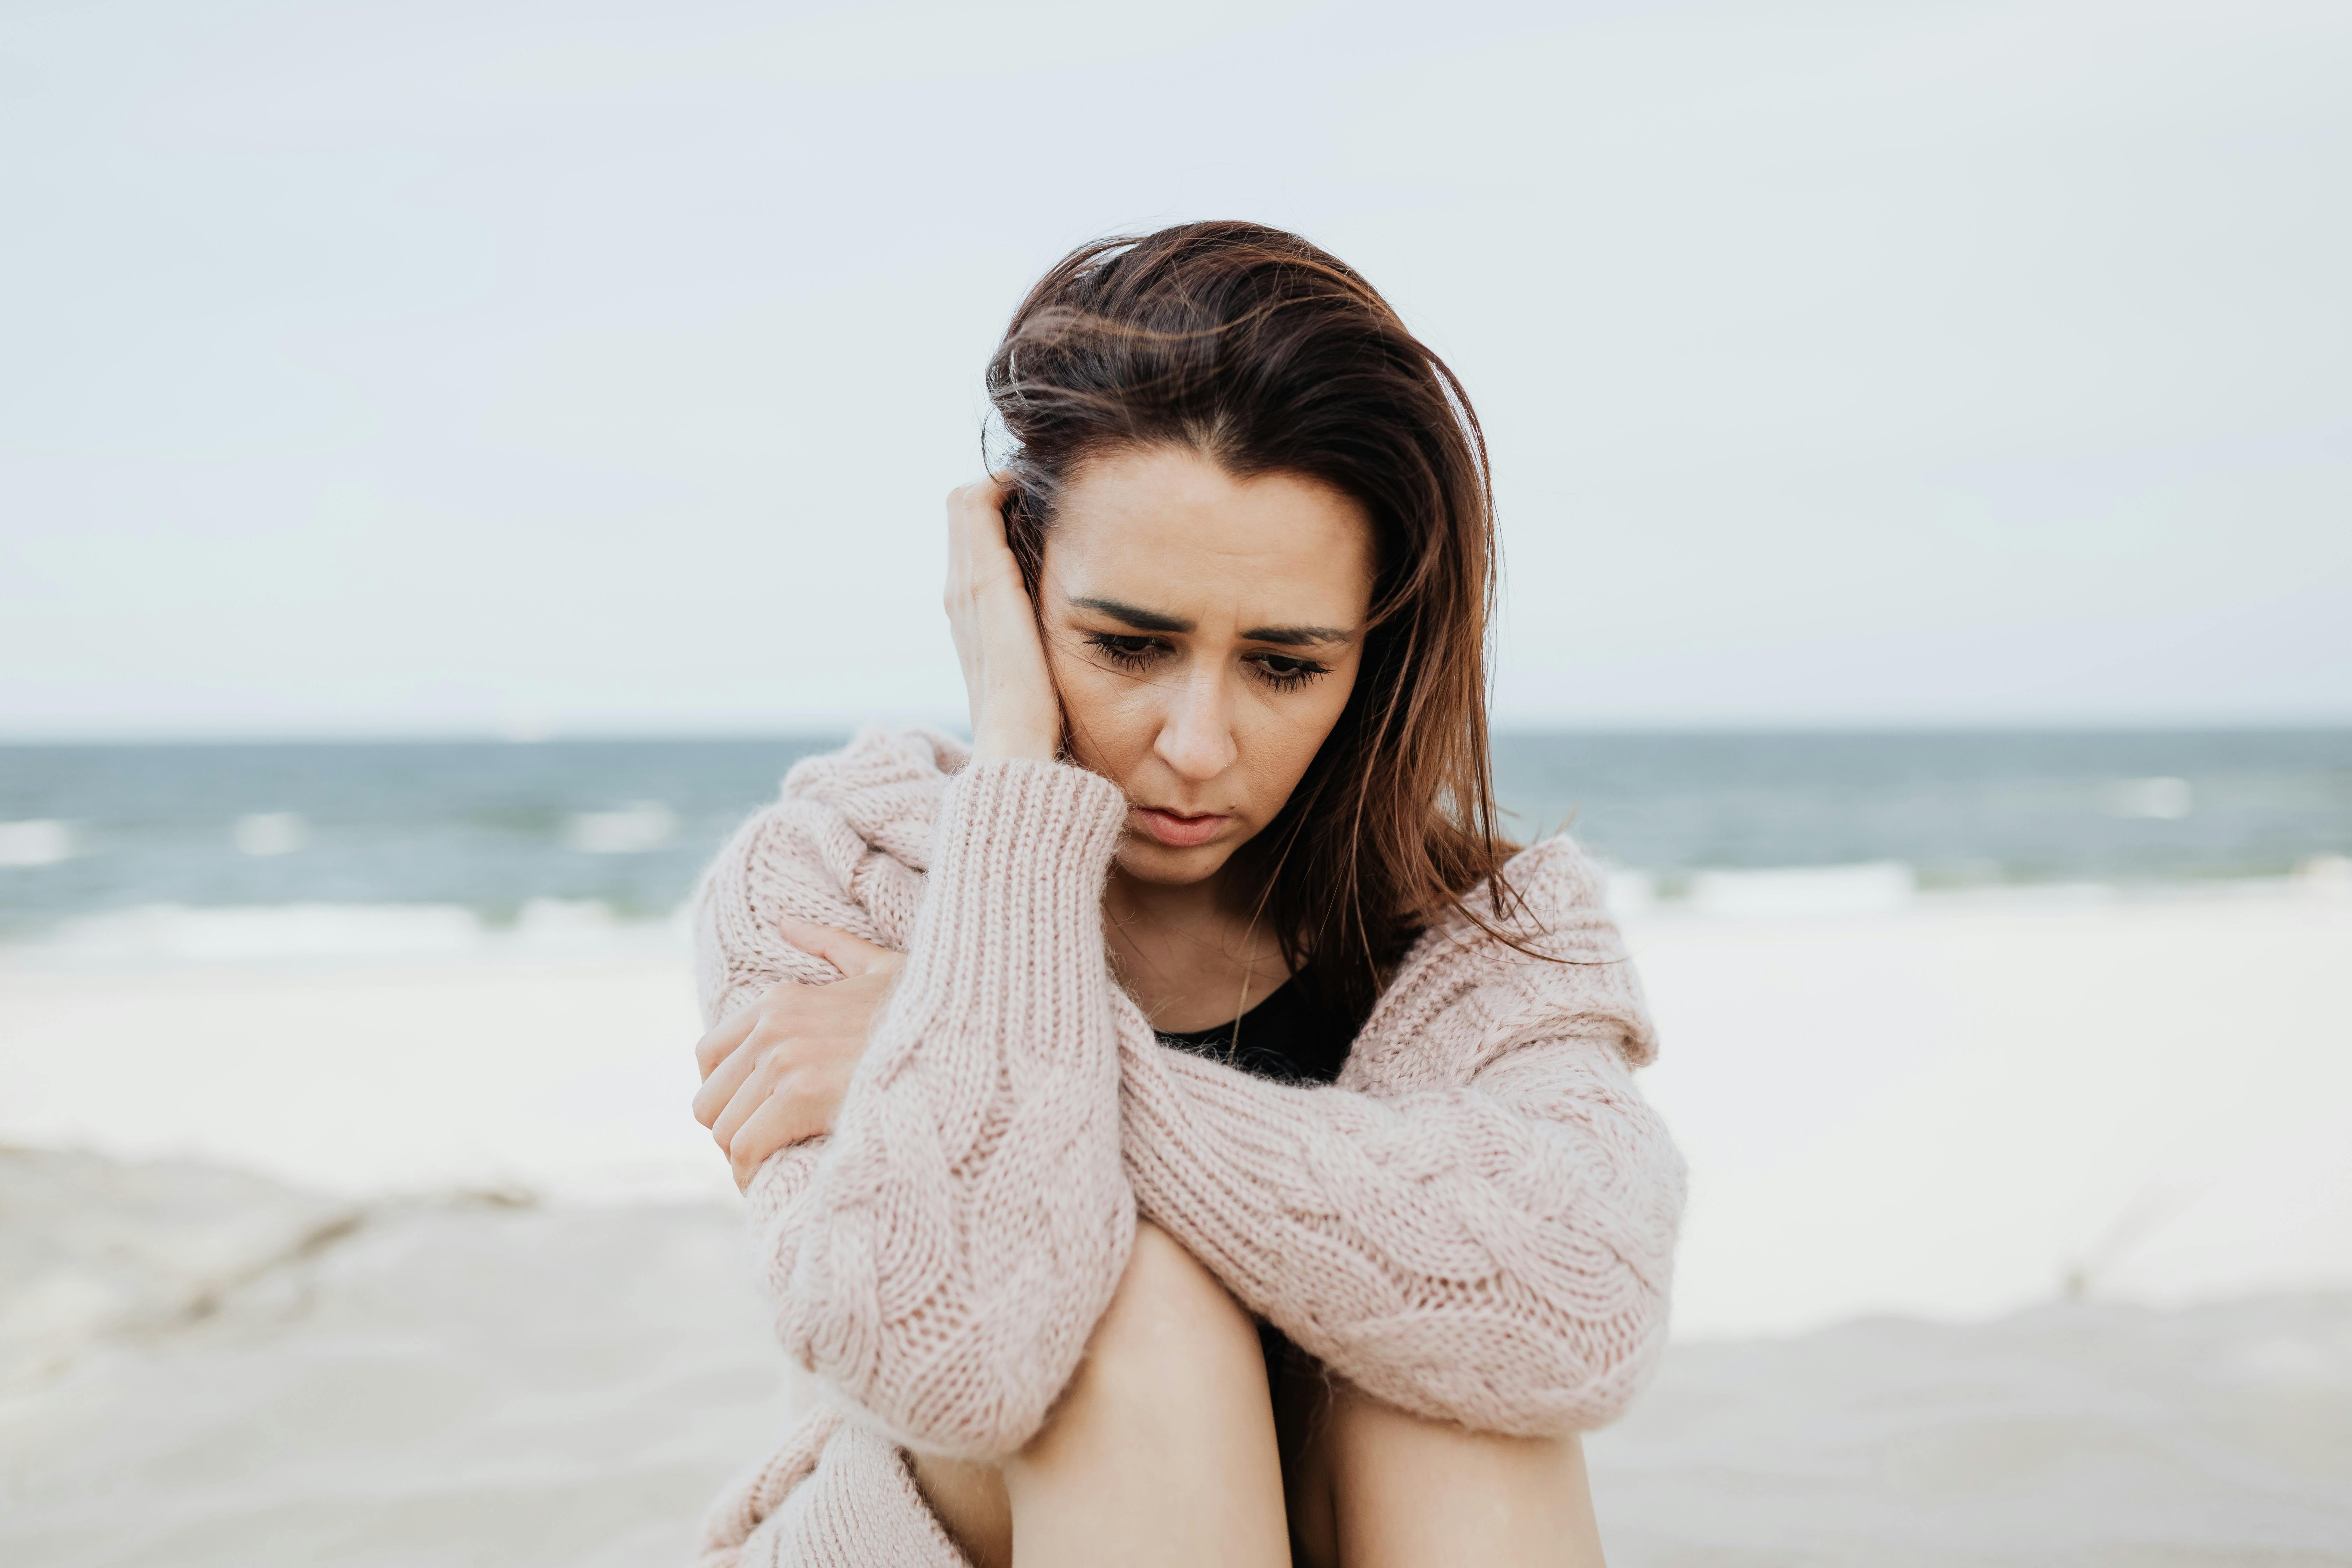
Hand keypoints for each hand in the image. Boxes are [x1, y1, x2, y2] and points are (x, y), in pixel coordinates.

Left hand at [691, 921, 905, 1188]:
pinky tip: (777, 1179)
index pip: (707, 1056)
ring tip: (778, 1165)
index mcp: (779, 1001)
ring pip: (725, 1130)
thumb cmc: (925, 1014)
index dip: (726, 1094)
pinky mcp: (801, 1095)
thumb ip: (829, 946)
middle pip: (708, 1101)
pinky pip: (746, 1150)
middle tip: (769, 1147)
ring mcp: (784, 1060)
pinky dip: (754, 1174)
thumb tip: (787, 924)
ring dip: (749, 1156)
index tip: (755, 1115)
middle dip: (735, 1130)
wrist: (962, 1041)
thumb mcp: (876, 968)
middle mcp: (772, 1028)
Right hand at [944, 476, 1061, 762]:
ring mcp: (965, 585)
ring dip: (1002, 483)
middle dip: (1001, 491)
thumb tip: (1084, 629)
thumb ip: (1046, 643)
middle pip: (965, 514)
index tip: (1042, 507)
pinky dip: (1002, 484)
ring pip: (967, 502)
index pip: (972, 544)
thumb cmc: (1039, 721)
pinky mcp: (983, 579)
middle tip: (1047, 482)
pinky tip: (1038, 483)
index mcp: (971, 617)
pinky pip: (976, 504)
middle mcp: (958, 595)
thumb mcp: (1040, 671)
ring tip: (1045, 477)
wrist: (1017, 744)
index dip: (999, 516)